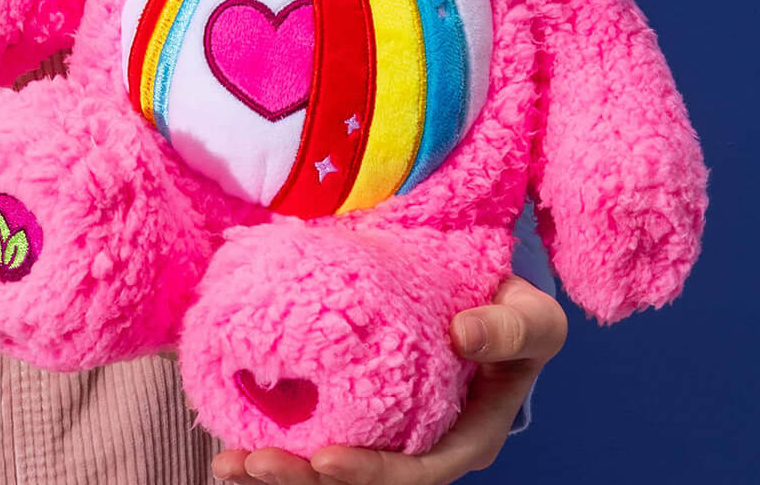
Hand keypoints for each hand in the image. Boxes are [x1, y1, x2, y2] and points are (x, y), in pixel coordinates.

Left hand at [210, 275, 566, 484]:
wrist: (488, 293)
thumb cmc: (515, 315)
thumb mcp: (533, 320)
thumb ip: (509, 328)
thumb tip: (464, 335)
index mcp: (462, 440)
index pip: (413, 474)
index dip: (369, 473)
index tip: (323, 460)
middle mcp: (419, 447)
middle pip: (358, 479)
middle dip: (303, 479)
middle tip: (250, 463)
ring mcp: (384, 430)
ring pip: (328, 463)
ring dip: (278, 468)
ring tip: (225, 462)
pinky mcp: (357, 406)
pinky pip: (313, 428)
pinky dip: (273, 432)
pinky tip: (231, 431)